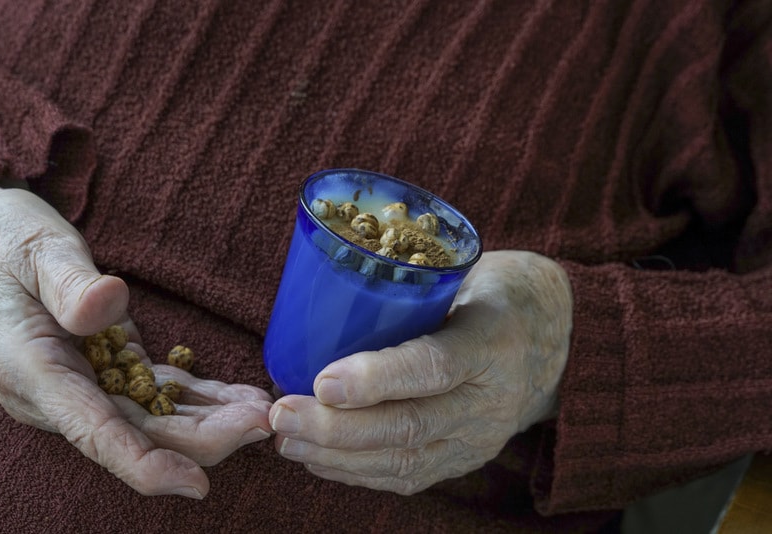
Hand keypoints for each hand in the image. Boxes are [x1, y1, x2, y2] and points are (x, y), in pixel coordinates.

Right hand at [0, 180, 272, 498]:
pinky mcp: (108, 365)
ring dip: (211, 419)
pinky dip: (200, 395)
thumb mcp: (36, 252)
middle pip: (138, 431)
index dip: (145, 464)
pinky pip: (160, 389)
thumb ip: (70, 284)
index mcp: (34, 371)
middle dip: (203, 437)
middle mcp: (61, 391)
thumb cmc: (6, 242)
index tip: (194, 484)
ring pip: (156, 416)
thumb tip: (107, 308)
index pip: (94, 432)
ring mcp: (86, 382)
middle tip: (261, 425)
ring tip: (262, 411)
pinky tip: (239, 396)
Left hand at [269, 250, 571, 494]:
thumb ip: (416, 288)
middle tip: (283, 414)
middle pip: (409, 426)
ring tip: (286, 438)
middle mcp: (490, 400)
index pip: (434, 367)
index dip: (376, 378)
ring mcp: (480, 437)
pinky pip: (407, 476)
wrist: (558, 340)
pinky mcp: (465, 458)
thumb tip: (331, 294)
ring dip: (335, 456)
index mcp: (493, 341)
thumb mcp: (470, 273)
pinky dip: (355, 472)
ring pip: (403, 461)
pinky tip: (316, 459)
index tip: (322, 381)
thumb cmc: (498, 295)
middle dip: (336, 428)